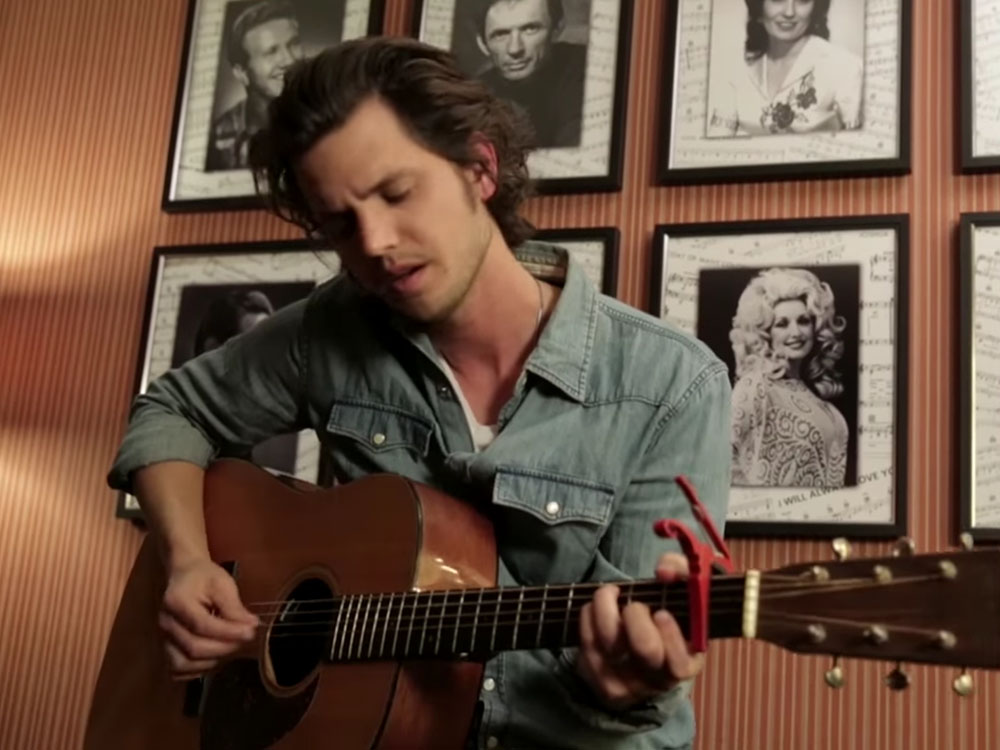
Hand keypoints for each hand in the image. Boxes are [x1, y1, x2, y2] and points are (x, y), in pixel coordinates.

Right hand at [158, 558, 257, 679]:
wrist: (184, 575)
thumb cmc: (204, 577)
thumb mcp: (222, 583)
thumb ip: (234, 607)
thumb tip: (251, 626)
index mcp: (177, 601)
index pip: (202, 625)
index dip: (228, 632)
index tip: (251, 631)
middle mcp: (166, 623)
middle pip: (193, 648)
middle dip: (224, 647)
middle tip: (245, 638)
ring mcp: (163, 638)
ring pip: (183, 664)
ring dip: (212, 661)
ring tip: (231, 647)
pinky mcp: (166, 648)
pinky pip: (178, 670)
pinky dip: (198, 669)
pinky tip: (215, 657)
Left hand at [576, 553, 703, 709]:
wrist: (633, 644)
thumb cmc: (662, 615)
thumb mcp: (681, 592)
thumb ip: (680, 570)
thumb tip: (664, 571)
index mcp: (685, 664)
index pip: (680, 665)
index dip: (671, 636)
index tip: (661, 613)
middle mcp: (655, 680)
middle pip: (645, 649)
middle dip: (637, 615)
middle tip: (635, 605)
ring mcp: (624, 683)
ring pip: (609, 644)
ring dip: (605, 607)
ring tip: (611, 594)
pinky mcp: (596, 678)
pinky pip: (587, 641)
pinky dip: (588, 615)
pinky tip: (596, 608)